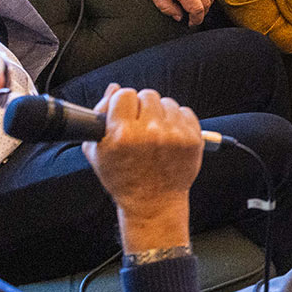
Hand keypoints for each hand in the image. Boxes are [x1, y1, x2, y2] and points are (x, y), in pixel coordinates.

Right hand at [83, 85, 202, 227]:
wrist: (153, 202)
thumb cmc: (123, 177)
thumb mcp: (98, 152)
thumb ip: (99, 117)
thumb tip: (113, 88)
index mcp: (122, 135)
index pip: (124, 94)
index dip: (123, 103)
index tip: (125, 114)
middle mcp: (149, 132)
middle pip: (148, 94)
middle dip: (142, 108)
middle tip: (140, 126)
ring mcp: (174, 135)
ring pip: (167, 102)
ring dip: (160, 114)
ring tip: (155, 135)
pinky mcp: (193, 138)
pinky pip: (185, 111)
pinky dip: (177, 121)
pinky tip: (169, 137)